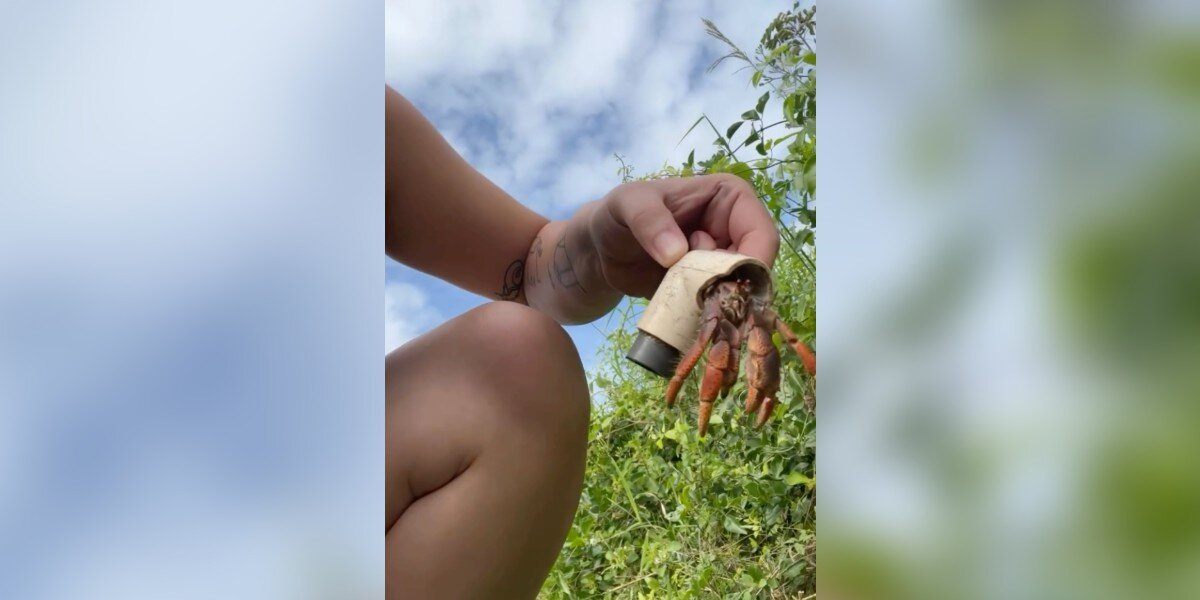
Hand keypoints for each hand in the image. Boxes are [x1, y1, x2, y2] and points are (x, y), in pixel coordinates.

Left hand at [586, 174, 779, 297]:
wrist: (601, 247)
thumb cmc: (619, 214)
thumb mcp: (628, 204)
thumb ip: (648, 220)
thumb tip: (676, 252)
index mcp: (730, 198)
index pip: (761, 233)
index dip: (752, 262)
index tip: (725, 285)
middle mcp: (734, 231)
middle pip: (755, 270)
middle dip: (731, 287)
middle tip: (695, 296)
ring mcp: (722, 262)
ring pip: (739, 292)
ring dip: (714, 303)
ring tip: (679, 297)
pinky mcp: (708, 288)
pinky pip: (718, 308)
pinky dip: (702, 315)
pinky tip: (678, 310)